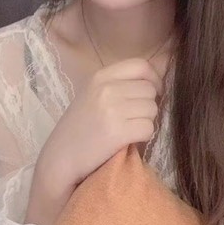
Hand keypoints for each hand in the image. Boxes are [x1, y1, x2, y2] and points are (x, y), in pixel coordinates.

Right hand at [26, 58, 162, 224]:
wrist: (60, 158)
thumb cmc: (79, 128)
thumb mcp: (94, 95)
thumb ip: (121, 84)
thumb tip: (163, 72)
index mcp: (100, 76)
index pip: (141, 66)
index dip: (154, 79)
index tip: (152, 93)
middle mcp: (106, 88)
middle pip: (150, 90)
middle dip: (148, 106)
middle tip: (133, 119)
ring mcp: (111, 109)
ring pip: (152, 109)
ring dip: (146, 122)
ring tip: (127, 130)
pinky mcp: (117, 131)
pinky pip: (149, 128)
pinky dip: (143, 137)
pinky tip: (127, 141)